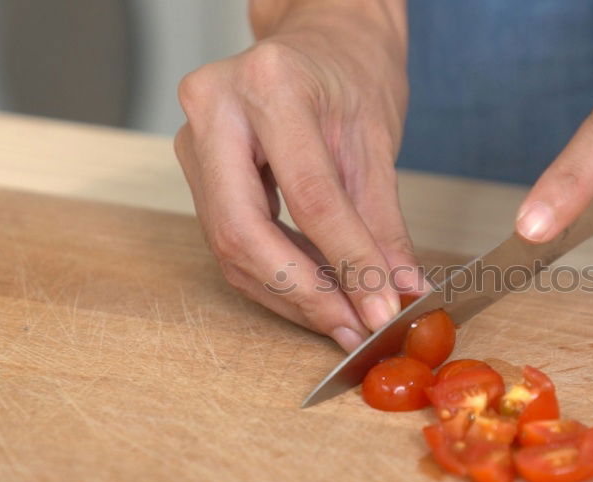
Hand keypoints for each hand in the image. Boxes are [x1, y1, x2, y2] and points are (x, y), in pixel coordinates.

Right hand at [174, 0, 419, 350]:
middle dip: (303, 294)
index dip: (348, 263)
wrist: (320, 41)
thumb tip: (399, 292)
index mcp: (269, 86)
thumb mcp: (375, 144)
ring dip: (290, 295)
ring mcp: (193, 139)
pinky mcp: (196, 169)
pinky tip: (316, 296)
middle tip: (353, 329)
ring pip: (230, 247)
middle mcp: (214, 108)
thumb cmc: (350, 74)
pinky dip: (275, 277)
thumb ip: (383, 224)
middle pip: (244, 231)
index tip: (382, 309)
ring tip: (343, 321)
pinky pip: (229, 240)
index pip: (309, 197)